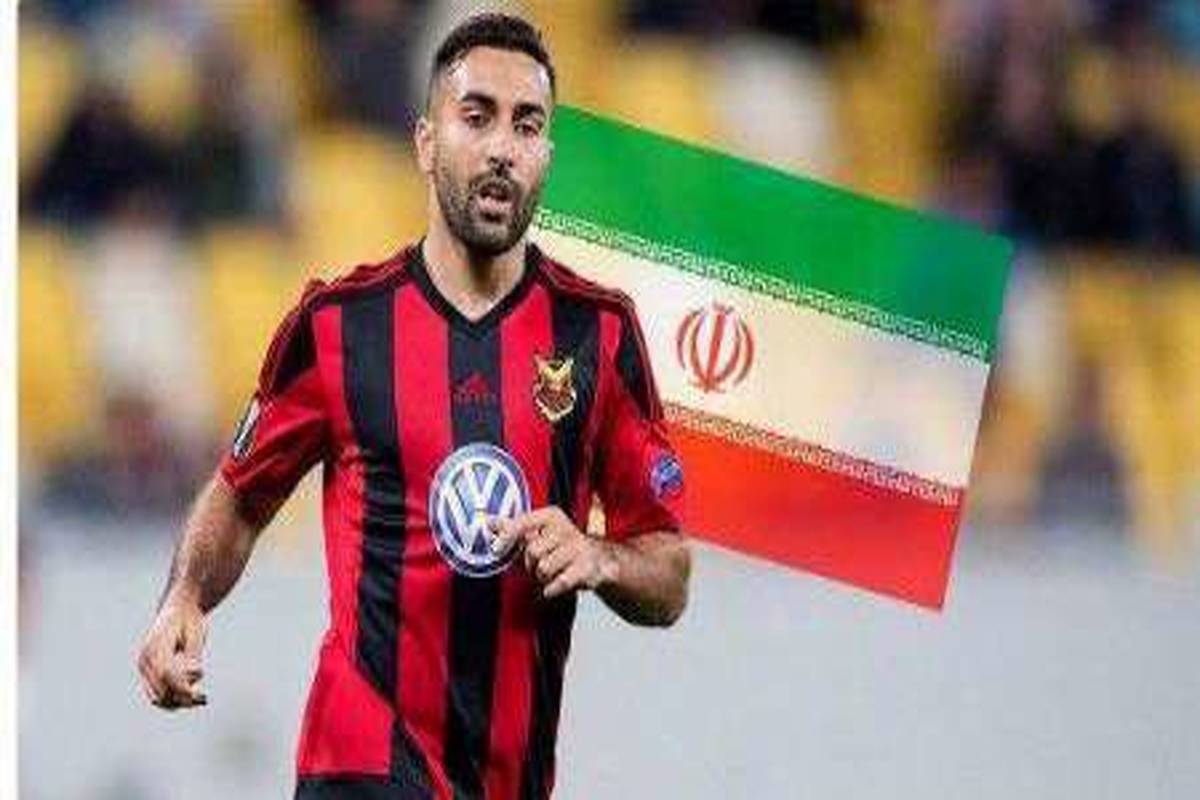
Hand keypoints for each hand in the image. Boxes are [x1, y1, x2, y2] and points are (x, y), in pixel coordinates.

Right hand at [137, 596, 207, 710]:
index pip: (165, 674)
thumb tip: (196, 675)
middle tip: (204, 698)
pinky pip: (157, 693)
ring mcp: (144, 666)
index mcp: (155, 645)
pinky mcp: (148, 672)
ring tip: (201, 698)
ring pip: (157, 696)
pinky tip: (193, 694)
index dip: (182, 687)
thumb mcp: (196, 634)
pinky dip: (174, 698)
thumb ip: (193, 654)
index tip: (201, 694)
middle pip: (159, 690)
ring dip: (178, 702)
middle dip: (182, 698)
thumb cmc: (190, 619)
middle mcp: (145, 658)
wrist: (179, 608)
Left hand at [491, 507, 617, 597]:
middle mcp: (566, 528)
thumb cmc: (561, 548)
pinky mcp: (587, 567)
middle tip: (540, 565)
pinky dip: (552, 588)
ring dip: (543, 577)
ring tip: (553, 572)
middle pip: (532, 551)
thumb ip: (512, 529)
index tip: (496, 548)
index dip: (507, 537)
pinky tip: (557, 584)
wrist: (597, 562)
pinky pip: (558, 583)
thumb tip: (487, 522)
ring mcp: (578, 548)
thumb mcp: (537, 535)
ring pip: (544, 568)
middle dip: (531, 565)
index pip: (523, 522)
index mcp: (551, 516)